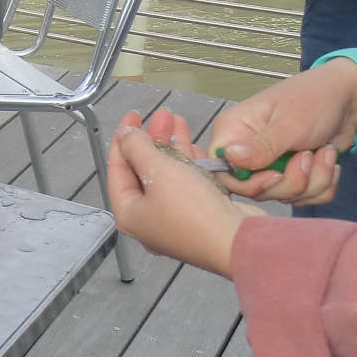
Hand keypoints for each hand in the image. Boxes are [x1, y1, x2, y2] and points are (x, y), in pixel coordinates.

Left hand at [106, 109, 267, 276]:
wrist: (239, 241)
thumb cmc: (193, 210)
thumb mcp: (158, 170)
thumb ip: (138, 147)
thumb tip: (124, 134)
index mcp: (129, 212)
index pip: (118, 168)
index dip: (124, 139)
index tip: (132, 117)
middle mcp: (149, 218)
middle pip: (144, 169)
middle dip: (153, 139)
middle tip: (162, 116)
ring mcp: (175, 218)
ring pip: (169, 174)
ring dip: (173, 147)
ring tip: (179, 121)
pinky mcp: (200, 216)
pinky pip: (189, 184)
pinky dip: (191, 164)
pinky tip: (195, 146)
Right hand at [204, 61, 356, 205]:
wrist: (349, 99)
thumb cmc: (315, 100)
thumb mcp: (289, 124)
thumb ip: (261, 146)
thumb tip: (228, 158)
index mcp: (234, 131)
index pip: (222, 170)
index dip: (247, 182)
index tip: (275, 175)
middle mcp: (247, 151)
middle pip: (255, 189)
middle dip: (292, 181)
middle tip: (308, 156)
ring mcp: (270, 165)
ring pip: (283, 194)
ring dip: (313, 180)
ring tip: (325, 152)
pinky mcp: (291, 174)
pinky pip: (303, 196)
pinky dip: (323, 183)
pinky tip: (328, 160)